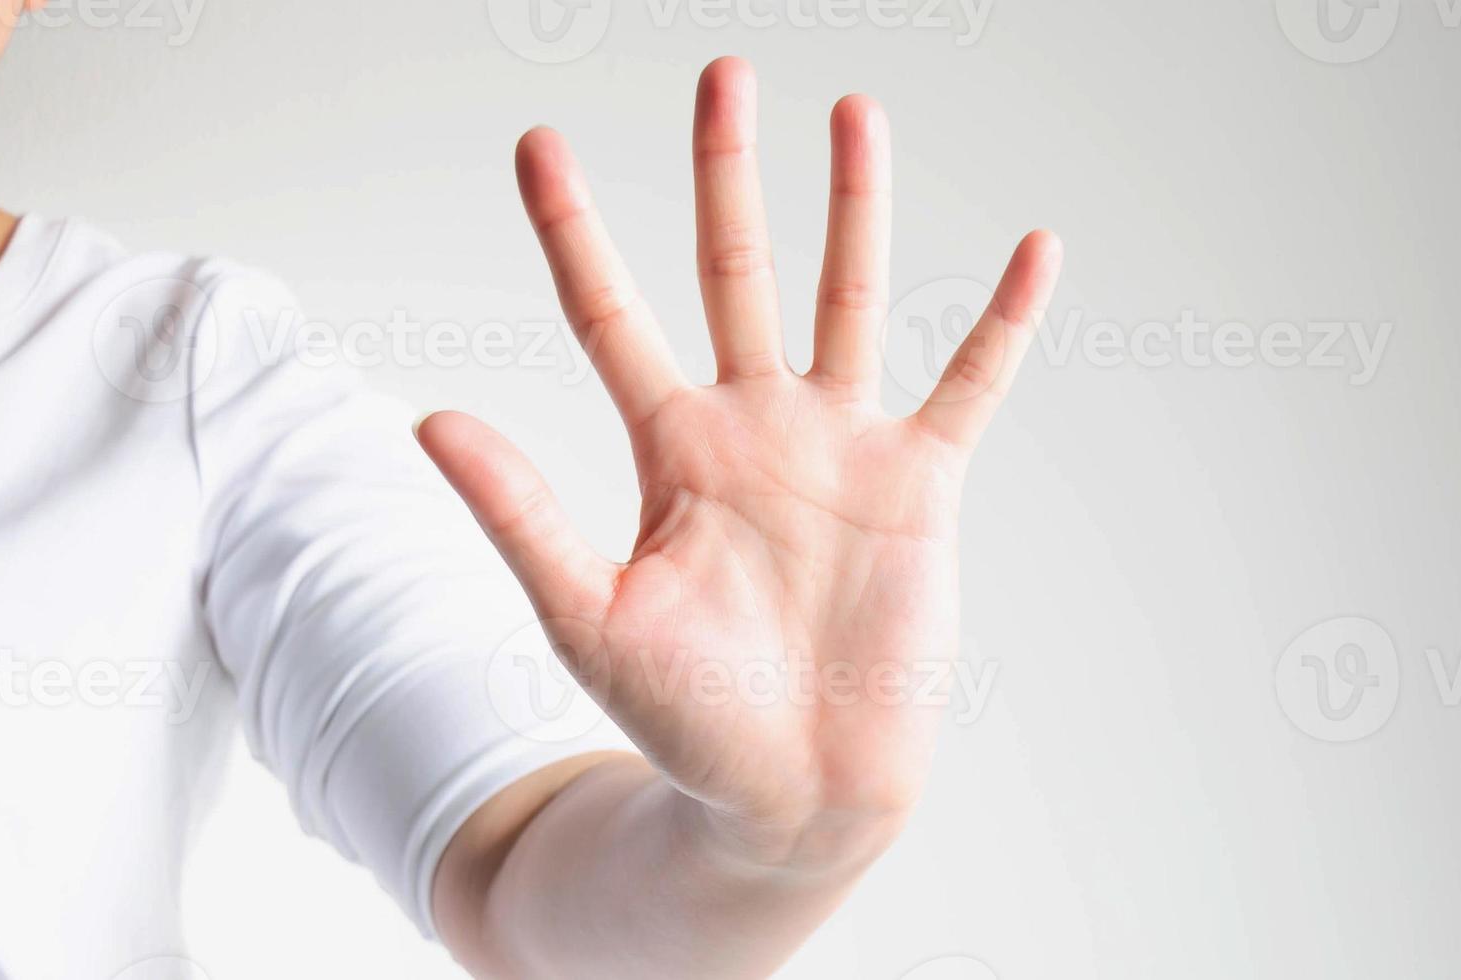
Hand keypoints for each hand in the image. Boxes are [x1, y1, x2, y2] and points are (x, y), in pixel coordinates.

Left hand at [417, 57, 1059, 875]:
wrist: (796, 793)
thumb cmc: (687, 720)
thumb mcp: (588, 616)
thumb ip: (521, 514)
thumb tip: (427, 419)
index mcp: (669, 451)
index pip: (609, 316)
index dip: (572, 231)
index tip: (538, 145)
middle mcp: (755, 428)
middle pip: (737, 272)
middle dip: (725, 174)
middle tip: (723, 74)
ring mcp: (841, 449)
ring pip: (850, 299)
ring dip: (854, 208)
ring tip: (855, 114)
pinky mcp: (920, 485)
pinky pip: (968, 384)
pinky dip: (1002, 321)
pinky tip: (1032, 249)